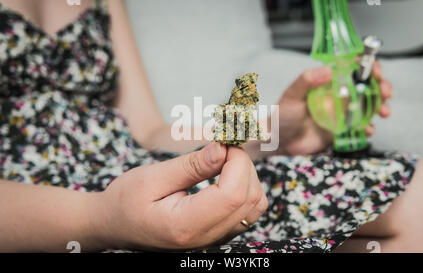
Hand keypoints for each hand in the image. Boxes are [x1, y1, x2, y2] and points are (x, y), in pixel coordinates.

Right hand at [91, 142, 267, 249]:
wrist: (115, 226)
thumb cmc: (126, 201)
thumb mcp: (152, 177)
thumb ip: (191, 166)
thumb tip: (223, 149)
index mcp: (186, 225)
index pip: (233, 194)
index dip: (237, 162)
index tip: (223, 143)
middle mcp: (205, 237)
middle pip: (249, 199)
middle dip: (244, 165)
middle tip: (222, 147)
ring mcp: (215, 238)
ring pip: (255, 206)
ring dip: (247, 176)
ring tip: (223, 160)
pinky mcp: (218, 233)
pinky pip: (248, 211)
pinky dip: (245, 187)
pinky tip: (225, 175)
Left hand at [276, 61, 391, 154]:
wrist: (280, 142)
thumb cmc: (282, 116)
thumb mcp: (291, 96)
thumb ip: (306, 81)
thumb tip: (328, 70)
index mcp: (328, 82)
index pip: (352, 67)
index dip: (368, 65)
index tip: (375, 70)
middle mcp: (339, 95)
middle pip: (367, 85)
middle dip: (382, 86)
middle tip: (386, 92)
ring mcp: (343, 112)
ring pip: (369, 105)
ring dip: (381, 106)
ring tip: (384, 112)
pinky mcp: (343, 130)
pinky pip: (362, 127)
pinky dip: (369, 127)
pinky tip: (367, 130)